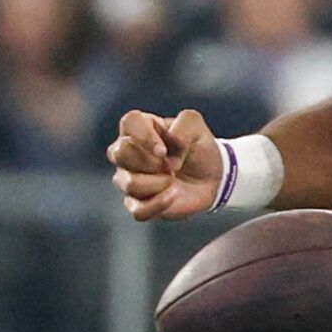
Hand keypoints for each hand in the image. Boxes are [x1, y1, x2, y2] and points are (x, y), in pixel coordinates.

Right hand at [106, 109, 222, 220]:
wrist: (213, 177)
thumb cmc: (199, 148)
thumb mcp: (197, 126)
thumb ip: (185, 124)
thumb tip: (164, 151)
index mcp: (140, 127)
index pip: (129, 122)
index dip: (144, 136)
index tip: (164, 150)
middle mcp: (127, 152)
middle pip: (118, 153)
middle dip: (149, 162)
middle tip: (171, 165)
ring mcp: (129, 178)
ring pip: (126, 183)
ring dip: (156, 183)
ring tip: (172, 179)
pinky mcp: (138, 203)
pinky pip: (137, 210)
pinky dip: (157, 204)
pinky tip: (173, 196)